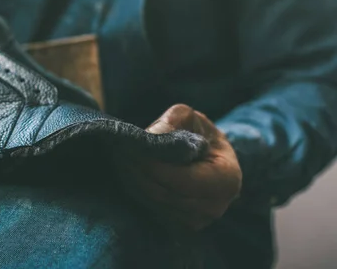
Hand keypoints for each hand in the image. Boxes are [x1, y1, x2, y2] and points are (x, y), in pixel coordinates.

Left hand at [115, 104, 241, 230]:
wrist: (204, 155)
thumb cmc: (197, 132)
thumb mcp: (188, 118)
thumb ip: (173, 122)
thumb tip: (152, 136)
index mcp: (227, 180)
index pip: (183, 180)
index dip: (154, 166)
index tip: (130, 149)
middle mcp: (214, 207)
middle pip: (165, 194)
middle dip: (137, 172)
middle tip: (117, 150)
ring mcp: (196, 221)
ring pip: (155, 203)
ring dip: (132, 181)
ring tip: (118, 157)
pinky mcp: (178, 226)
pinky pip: (151, 210)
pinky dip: (135, 191)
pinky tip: (125, 171)